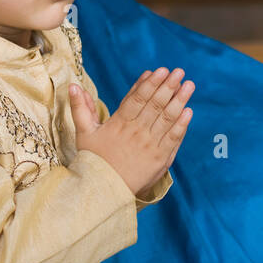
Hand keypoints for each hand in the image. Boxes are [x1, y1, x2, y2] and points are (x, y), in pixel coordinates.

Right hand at [69, 67, 193, 196]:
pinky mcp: (160, 159)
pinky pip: (173, 139)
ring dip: (179, 100)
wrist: (104, 192)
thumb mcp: (83, 132)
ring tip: (189, 85)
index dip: (149, 84)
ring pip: (167, 119)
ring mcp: (150, 146)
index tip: (159, 70)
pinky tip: (188, 111)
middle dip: (168, 86)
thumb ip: (80, 108)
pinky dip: (182, 125)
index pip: (137, 98)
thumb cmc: (93, 161)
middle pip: (155, 105)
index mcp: (119, 123)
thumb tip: (73, 85)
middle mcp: (137, 132)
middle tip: (178, 71)